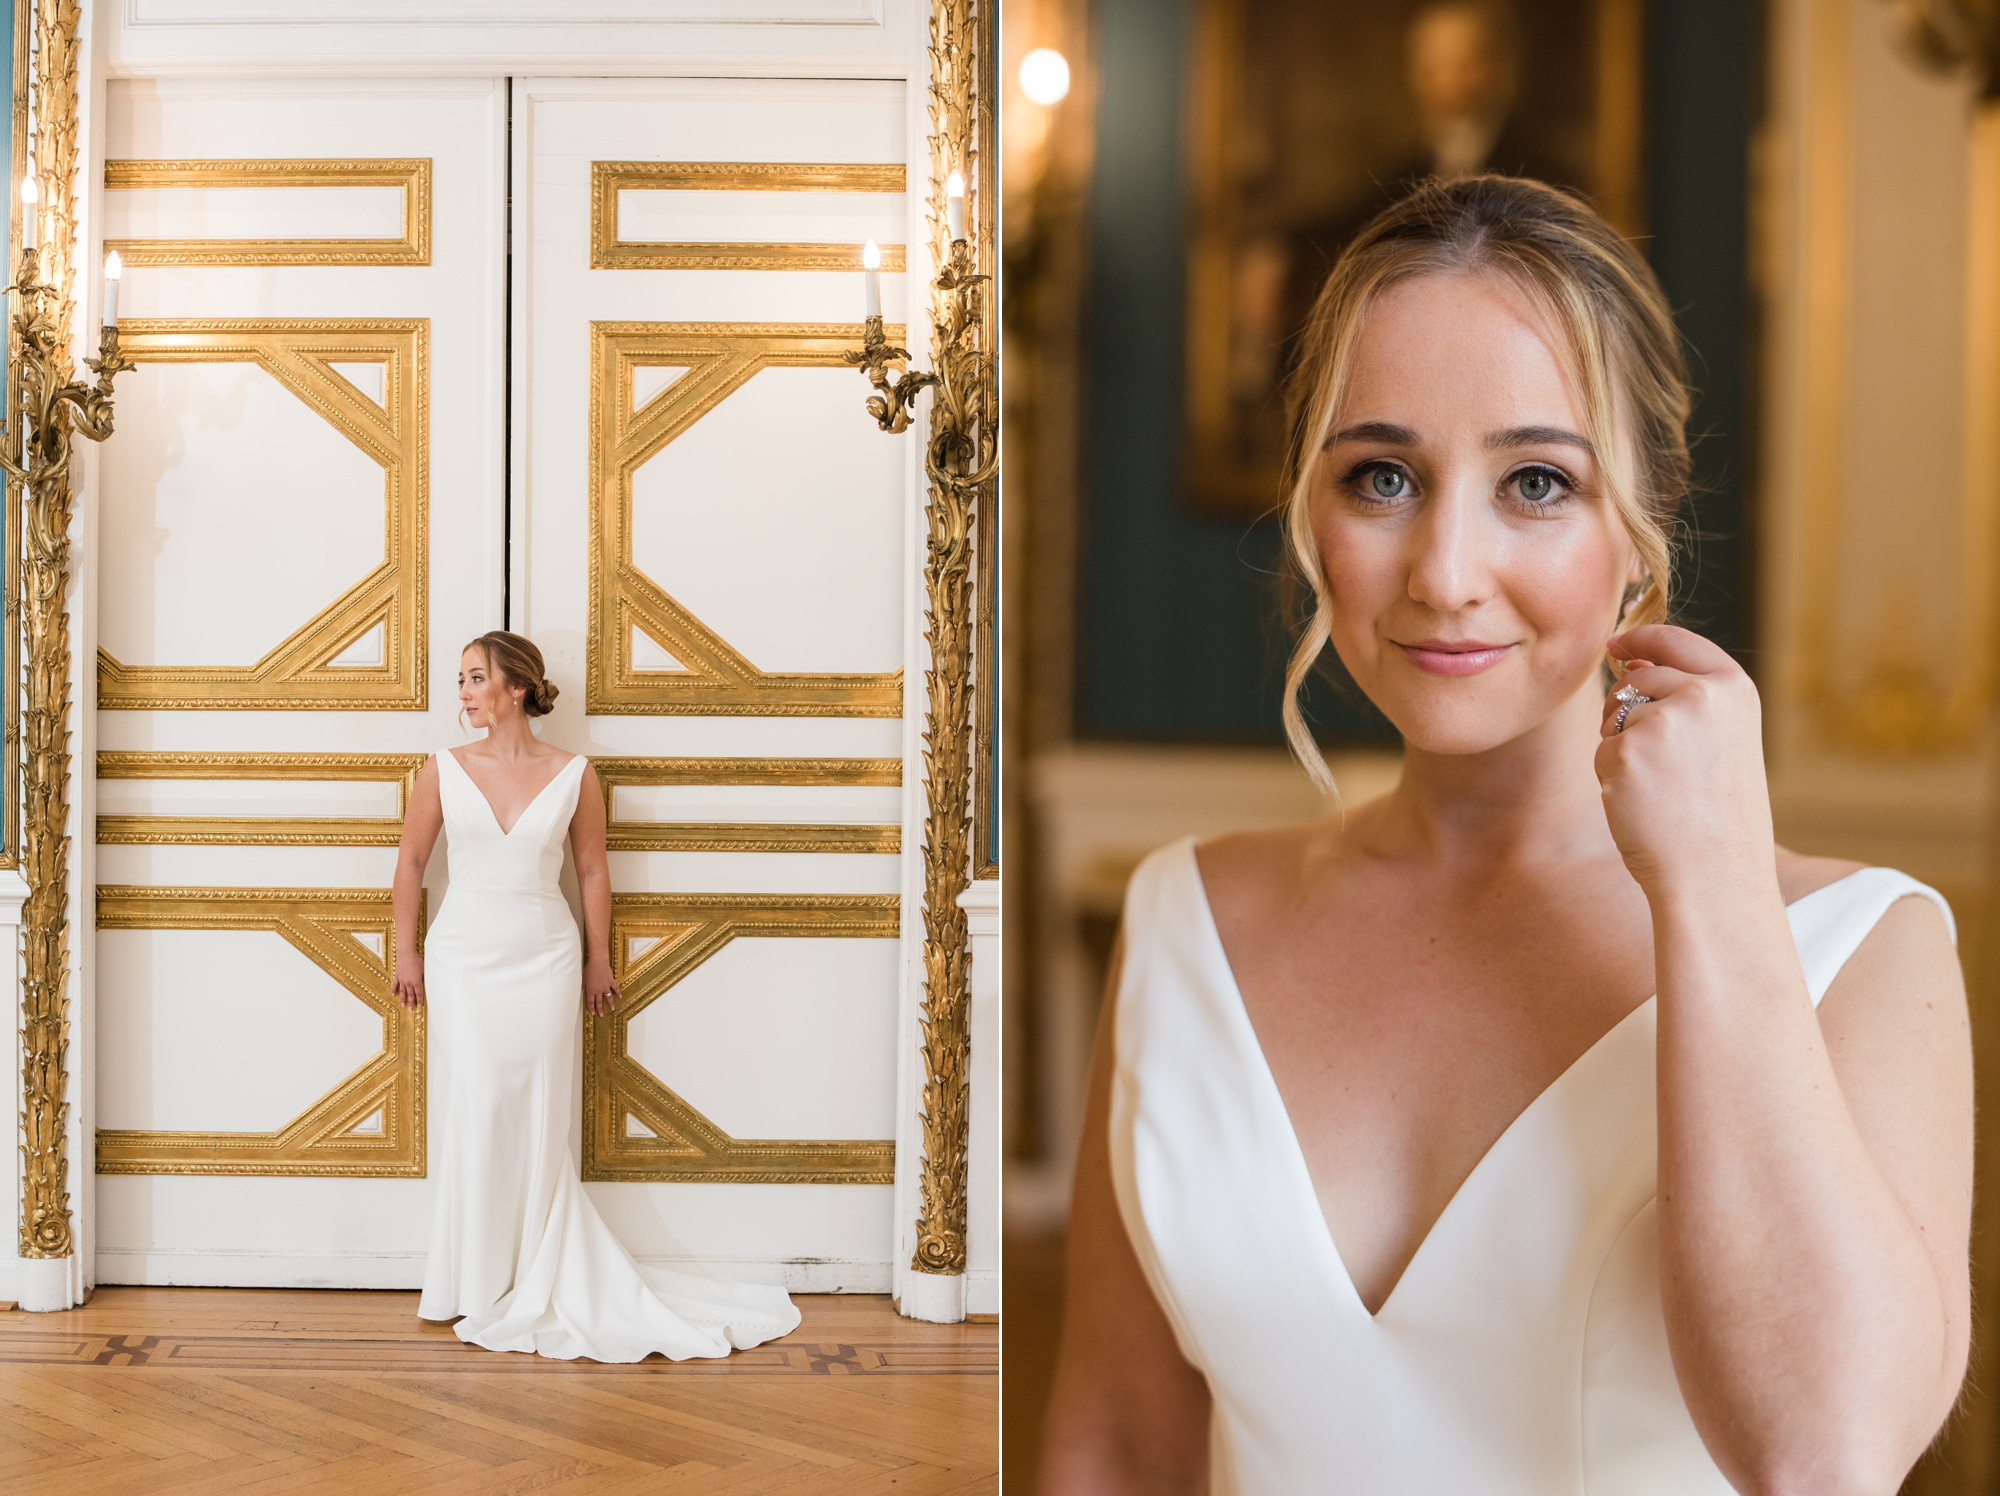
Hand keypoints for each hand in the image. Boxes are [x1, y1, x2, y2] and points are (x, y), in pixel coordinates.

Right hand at [392, 951, 425, 1008]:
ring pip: (402, 992)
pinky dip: (394, 990)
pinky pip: (395, 985)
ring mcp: (402, 980)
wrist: (406, 954)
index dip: (419, 1000)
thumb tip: (425, 982)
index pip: (419, 994)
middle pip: (410, 995)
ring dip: (402, 999)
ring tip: (402, 1005)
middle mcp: (409, 983)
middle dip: (411, 1003)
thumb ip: (424, 977)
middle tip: (410, 1010)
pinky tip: (393, 995)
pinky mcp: (397, 976)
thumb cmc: (416, 961)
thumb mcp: (424, 969)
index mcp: (416, 982)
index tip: (419, 1006)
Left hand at [583, 959, 619, 1016]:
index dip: (591, 1008)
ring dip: (610, 1004)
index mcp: (590, 990)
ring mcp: (605, 986)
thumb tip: (583, 991)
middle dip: (600, 1009)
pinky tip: (620, 996)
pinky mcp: (611, 981)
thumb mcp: (583, 978)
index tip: (593, 1013)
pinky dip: (618, 992)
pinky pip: (615, 988)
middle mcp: (598, 990)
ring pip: (608, 997)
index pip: (590, 1002)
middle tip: (601, 1015)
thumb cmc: (589, 969)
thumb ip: (584, 986)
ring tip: (613, 1009)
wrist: (598, 962)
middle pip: (599, 1002)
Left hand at [1597, 625, 1777, 900]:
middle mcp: (1701, 695)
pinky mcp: (1626, 751)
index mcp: (1734, 688)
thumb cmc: (1717, 815)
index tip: (1617, 642)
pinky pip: (1601, 751)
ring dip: (1621, 745)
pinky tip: (1642, 802)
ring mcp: (1662, 721)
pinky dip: (1611, 776)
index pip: (1677, 641)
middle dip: (1630, 711)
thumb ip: (1686, 697)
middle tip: (1662, 766)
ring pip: (1615, 716)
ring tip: (1661, 786)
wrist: (1716, 875)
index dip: (1641, 638)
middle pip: (1637, 679)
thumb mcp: (1721, 740)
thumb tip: (1629, 663)